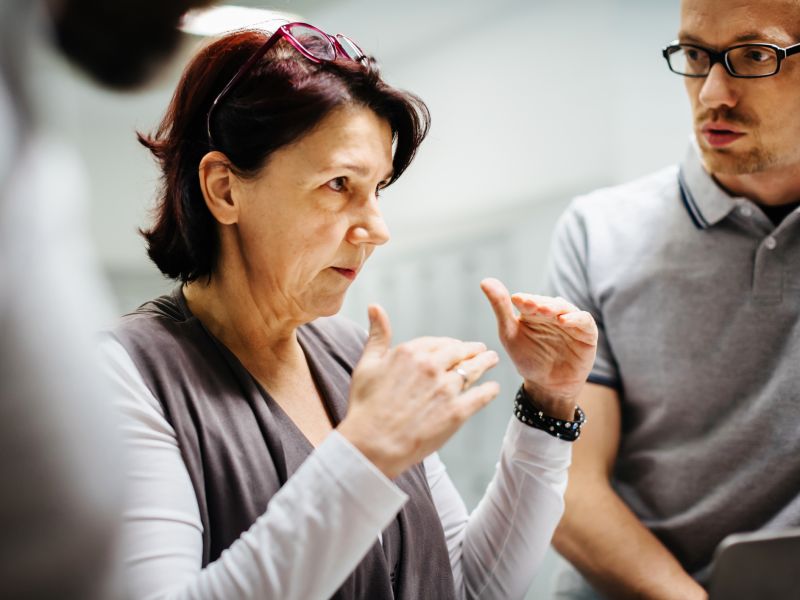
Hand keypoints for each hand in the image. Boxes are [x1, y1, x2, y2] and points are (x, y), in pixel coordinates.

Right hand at [338, 304, 499, 478]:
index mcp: (410, 352)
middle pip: (460, 352)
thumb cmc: (365, 406)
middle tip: (482, 350)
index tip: (456, 346)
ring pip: (473, 369)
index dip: (449, 344)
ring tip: (492, 360)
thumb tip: (374, 306)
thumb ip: (377, 335)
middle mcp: (431, 366)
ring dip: (485, 363)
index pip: (439, 342)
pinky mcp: (457, 412)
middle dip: (473, 350)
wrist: (372, 444)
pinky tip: (493, 388)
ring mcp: (446, 389)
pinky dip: (489, 390)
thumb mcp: (367, 365)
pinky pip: (481, 395)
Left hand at [480, 278, 596, 420]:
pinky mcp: (587, 332)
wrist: (547, 385)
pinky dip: (575, 318)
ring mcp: (571, 321)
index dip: (524, 300)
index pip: (530, 300)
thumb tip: (485, 281)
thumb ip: (500, 308)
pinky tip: (564, 320)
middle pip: (547, 303)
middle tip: (530, 305)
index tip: (515, 300)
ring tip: (545, 311)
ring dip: (555, 308)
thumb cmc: (528, 358)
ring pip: (565, 308)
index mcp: (534, 311)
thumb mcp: (509, 334)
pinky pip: (584, 320)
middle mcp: (553, 313)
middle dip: (539, 303)